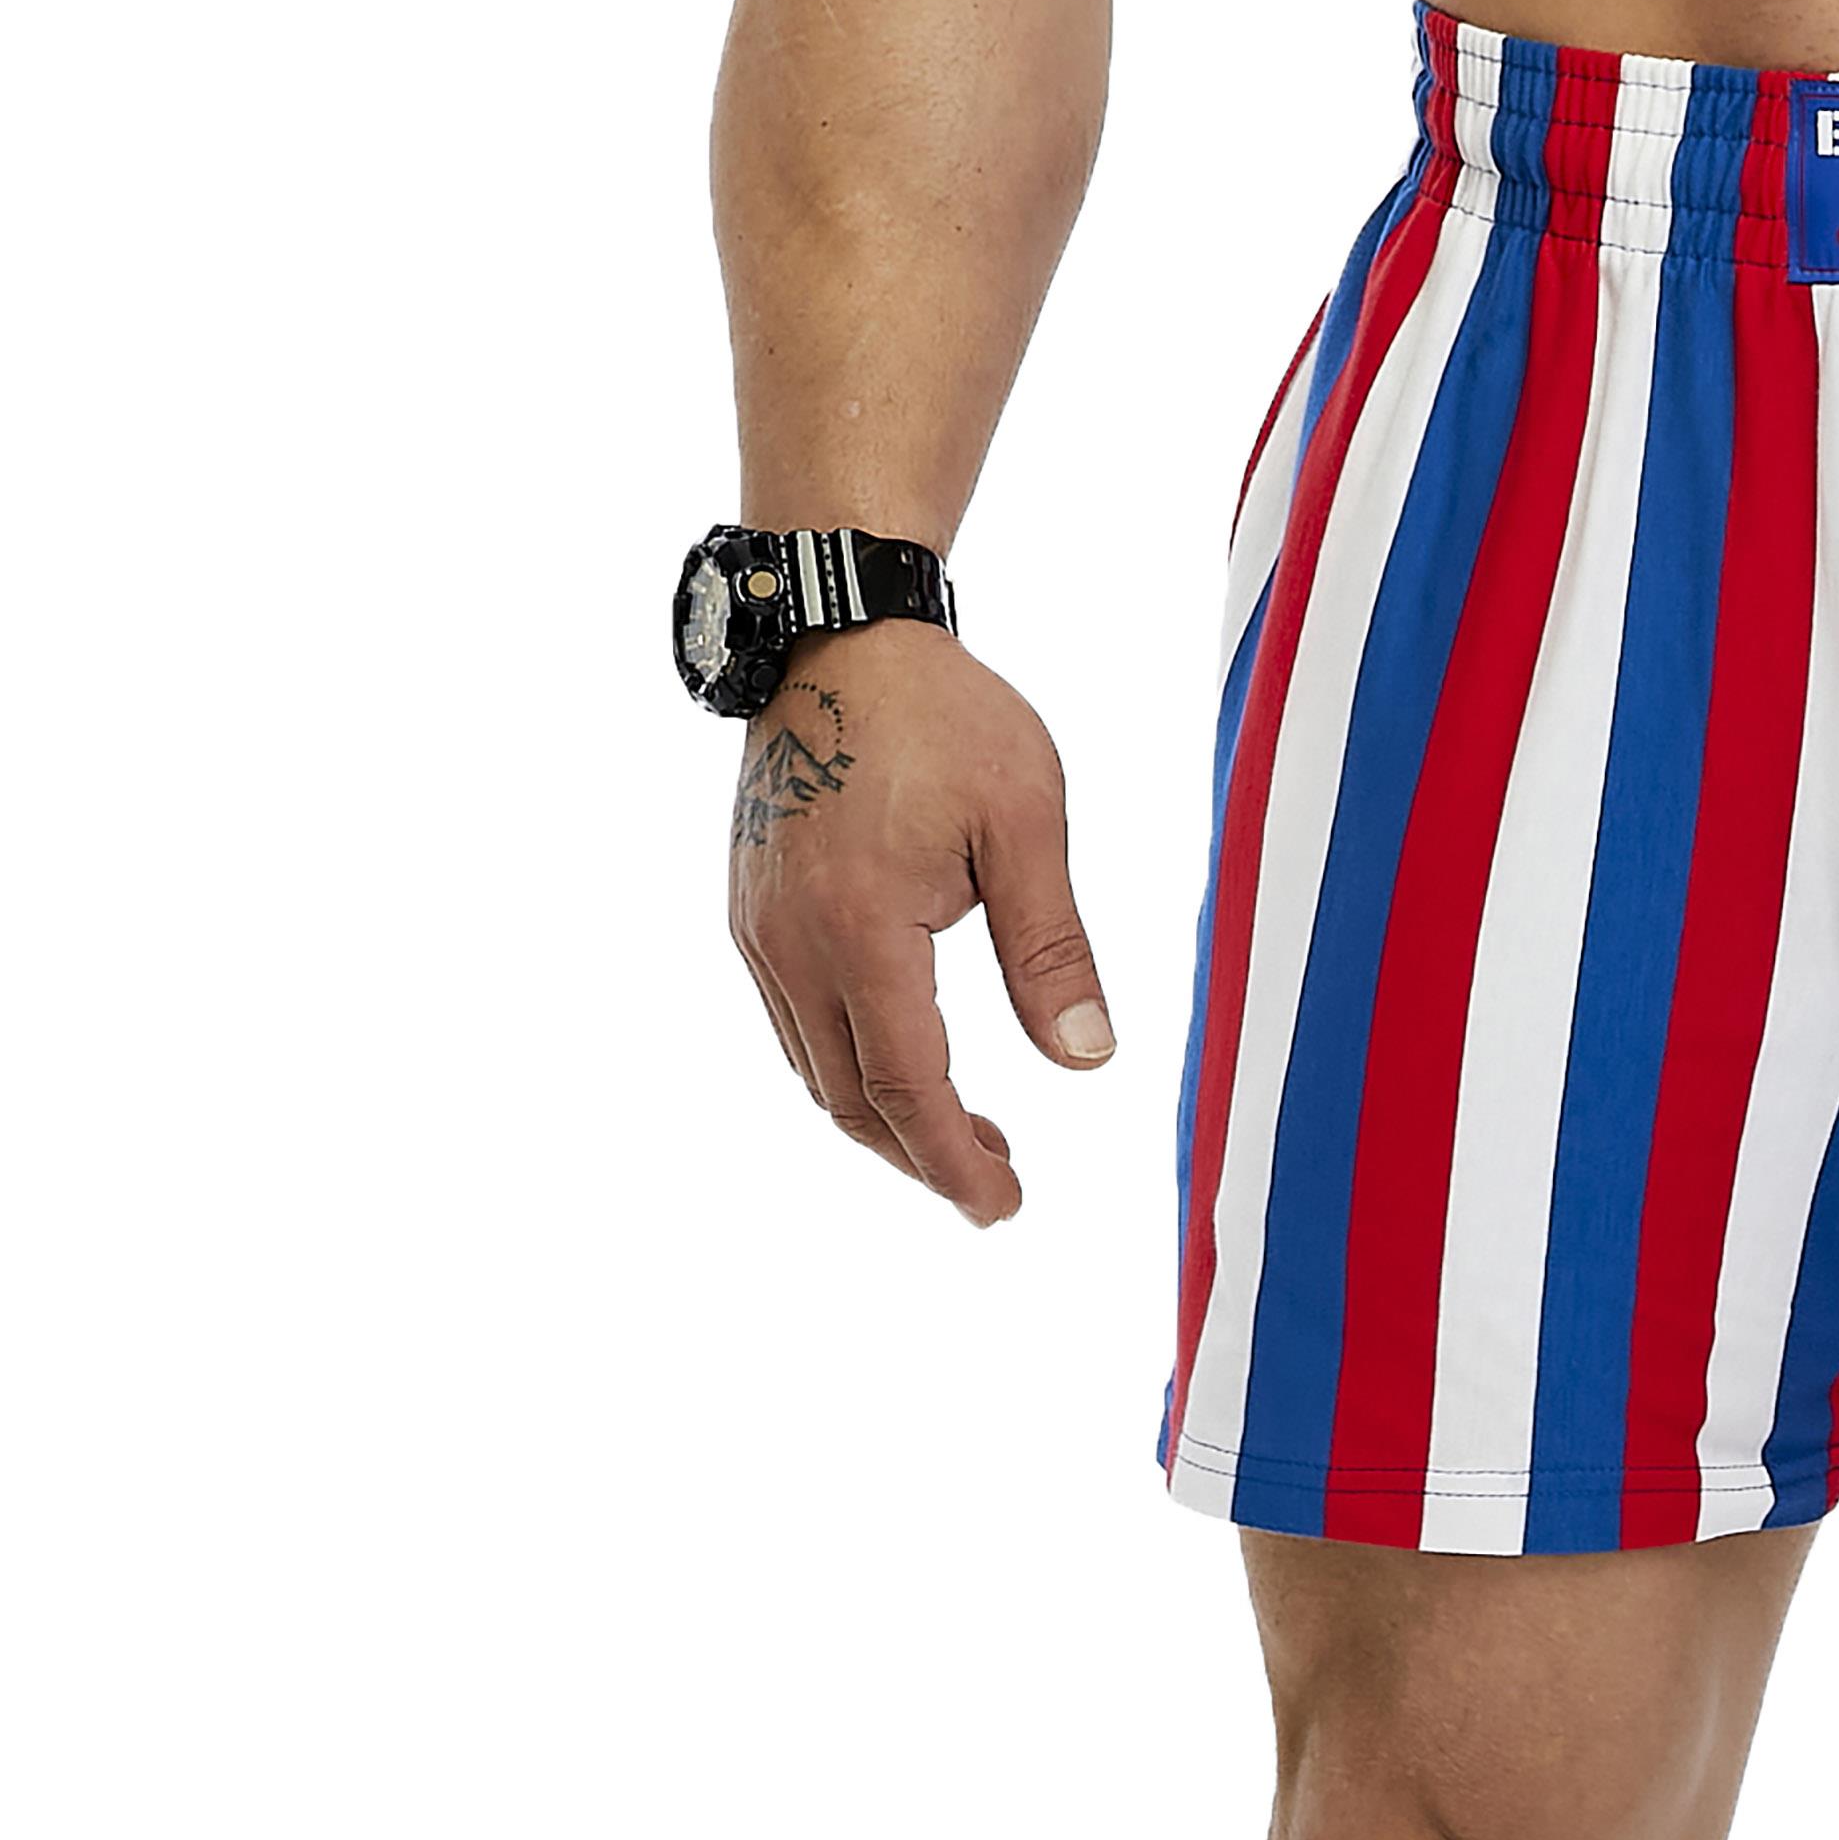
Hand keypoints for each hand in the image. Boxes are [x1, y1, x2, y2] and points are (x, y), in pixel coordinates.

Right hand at [725, 626, 1109, 1224]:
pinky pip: (794, 1024)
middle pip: (852, 1100)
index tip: (1003, 1207)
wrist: (838, 632)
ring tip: (967, 1138)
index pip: (908, 1089)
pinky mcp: (751, 911)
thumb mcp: (1025, 825)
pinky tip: (906, 1070)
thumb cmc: (944, 718)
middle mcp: (792, 941)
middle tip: (998, 1186)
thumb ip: (1053, 951)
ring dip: (886, 1122)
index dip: (955, 1162)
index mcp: (861, 928)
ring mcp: (759, 929)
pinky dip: (849, 1071)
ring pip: (816, 1071)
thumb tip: (1088, 1060)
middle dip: (924, 1159)